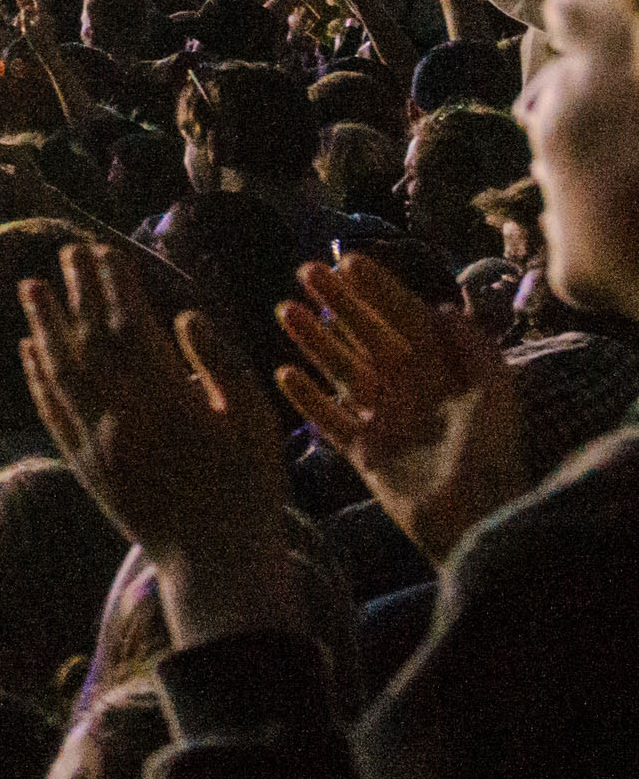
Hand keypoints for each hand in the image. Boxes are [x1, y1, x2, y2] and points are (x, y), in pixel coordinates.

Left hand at [20, 240, 292, 595]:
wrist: (215, 561)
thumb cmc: (248, 488)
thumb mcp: (252, 420)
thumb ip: (220, 364)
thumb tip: (184, 315)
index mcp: (166, 399)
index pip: (129, 326)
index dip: (114, 286)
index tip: (103, 251)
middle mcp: (120, 415)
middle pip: (88, 341)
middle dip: (75, 292)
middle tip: (62, 252)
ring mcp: (95, 441)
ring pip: (59, 371)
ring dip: (43, 325)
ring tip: (31, 289)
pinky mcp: (83, 465)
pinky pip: (50, 412)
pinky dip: (36, 377)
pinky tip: (27, 352)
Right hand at [275, 252, 531, 566]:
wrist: (477, 517)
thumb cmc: (491, 453)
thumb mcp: (495, 392)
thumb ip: (473, 346)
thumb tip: (442, 305)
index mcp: (444, 372)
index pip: (407, 320)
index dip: (380, 290)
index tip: (350, 260)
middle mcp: (411, 390)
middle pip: (368, 337)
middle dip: (339, 304)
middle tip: (307, 272)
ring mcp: (385, 420)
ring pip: (342, 370)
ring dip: (314, 340)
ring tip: (284, 310)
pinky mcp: (364, 452)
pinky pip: (328, 418)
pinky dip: (306, 398)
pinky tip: (283, 373)